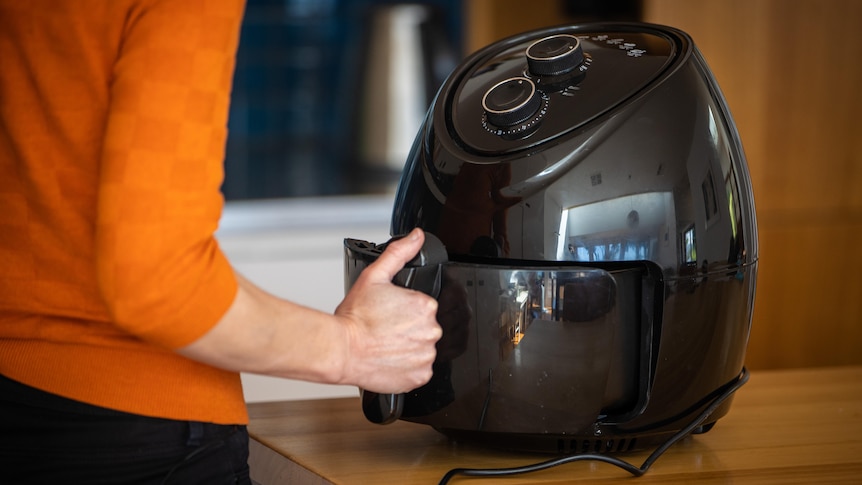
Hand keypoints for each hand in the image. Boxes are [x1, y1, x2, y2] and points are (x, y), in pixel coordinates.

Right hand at [335, 228, 441, 393]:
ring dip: (408, 347)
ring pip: (423, 349)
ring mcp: (426, 355)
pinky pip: (419, 370)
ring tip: (385, 344)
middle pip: (425, 328)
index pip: (424, 308)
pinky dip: (407, 366)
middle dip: (408, 329)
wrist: (341, 350)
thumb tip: (416, 237)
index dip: (404, 311)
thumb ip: (398, 253)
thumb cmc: (354, 318)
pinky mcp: (420, 376)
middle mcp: (431, 331)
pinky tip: (390, 358)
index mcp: (425, 306)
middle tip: (385, 330)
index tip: (390, 315)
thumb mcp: (374, 276)